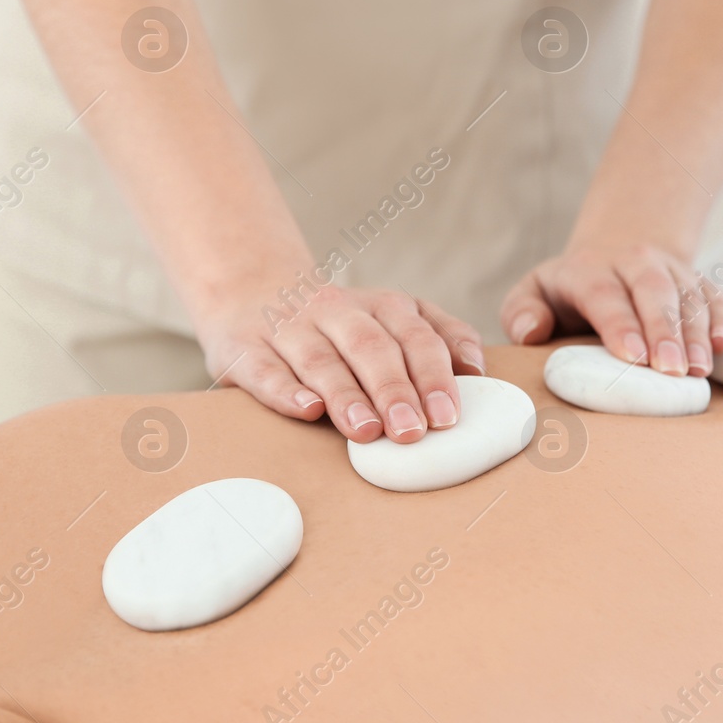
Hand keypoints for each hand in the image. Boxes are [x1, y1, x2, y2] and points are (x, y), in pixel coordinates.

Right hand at [195, 284, 485, 442]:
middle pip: (370, 347)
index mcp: (380, 306)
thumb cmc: (338, 323)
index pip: (414, 335)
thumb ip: (437, 335)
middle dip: (394, 390)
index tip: (447, 416)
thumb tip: (476, 368)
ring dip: (346, 396)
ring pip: (321, 360)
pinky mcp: (246, 348)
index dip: (432, 375)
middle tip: (412, 433)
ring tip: (367, 431)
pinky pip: (266, 369)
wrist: (250, 289)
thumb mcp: (391, 317)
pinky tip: (306, 410)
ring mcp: (289, 329)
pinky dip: (286, 391)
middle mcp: (336, 312)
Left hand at [500, 245, 722, 375]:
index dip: (620, 324)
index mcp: (589, 269)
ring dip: (696, 333)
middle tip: (672, 371)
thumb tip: (530, 333)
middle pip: (654, 292)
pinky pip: (715, 296)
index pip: (605, 295)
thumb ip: (522, 312)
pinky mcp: (697, 280)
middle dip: (665, 331)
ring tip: (699, 371)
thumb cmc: (568, 289)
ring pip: (688, 295)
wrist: (616, 250)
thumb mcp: (533, 292)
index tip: (633, 357)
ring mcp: (670, 269)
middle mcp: (634, 262)